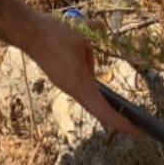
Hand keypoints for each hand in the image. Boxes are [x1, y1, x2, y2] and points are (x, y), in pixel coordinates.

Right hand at [26, 14, 139, 135]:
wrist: (28, 32)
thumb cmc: (54, 34)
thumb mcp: (84, 36)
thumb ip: (96, 43)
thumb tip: (98, 43)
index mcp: (80, 84)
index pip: (104, 110)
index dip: (121, 123)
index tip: (136, 132)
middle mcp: (72, 89)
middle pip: (98, 110)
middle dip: (116, 120)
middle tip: (136, 128)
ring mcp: (65, 84)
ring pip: (89, 100)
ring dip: (105, 107)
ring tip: (122, 113)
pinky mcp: (61, 77)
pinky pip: (82, 89)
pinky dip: (95, 95)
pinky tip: (102, 95)